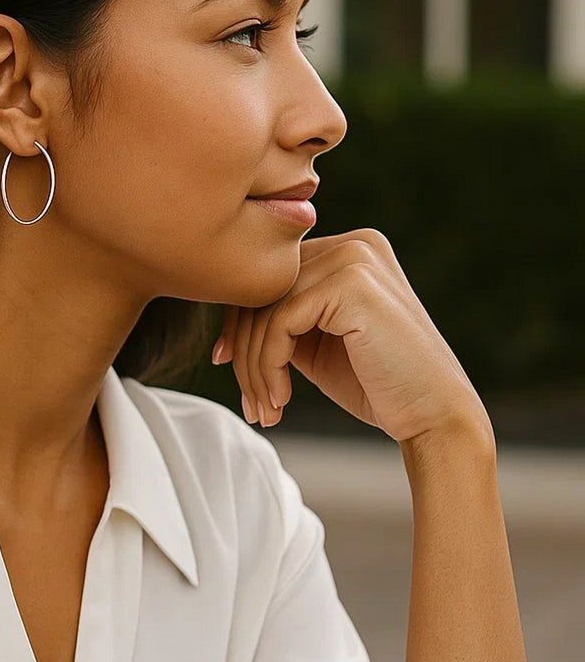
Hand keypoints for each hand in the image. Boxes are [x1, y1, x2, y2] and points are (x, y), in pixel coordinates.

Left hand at [213, 228, 490, 443]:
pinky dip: (269, 366)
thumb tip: (225, 325)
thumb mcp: (315, 342)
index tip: (225, 364)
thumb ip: (281, 319)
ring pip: (265, 309)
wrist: (435, 418)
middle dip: (243, 350)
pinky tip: (281, 400)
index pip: (269, 276)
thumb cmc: (376, 385)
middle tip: (249, 401)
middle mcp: (354, 243)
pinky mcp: (352, 284)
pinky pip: (279, 322)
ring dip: (253, 368)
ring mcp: (355, 258)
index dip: (238, 322)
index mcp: (348, 250)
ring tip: (263, 410)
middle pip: (262, 288)